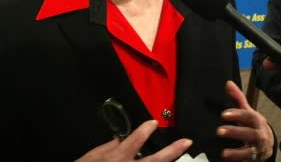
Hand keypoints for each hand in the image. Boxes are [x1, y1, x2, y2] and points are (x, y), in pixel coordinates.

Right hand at [75, 119, 192, 161]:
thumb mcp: (94, 155)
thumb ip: (110, 146)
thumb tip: (122, 138)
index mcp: (117, 158)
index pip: (135, 141)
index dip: (145, 130)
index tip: (154, 122)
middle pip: (155, 161)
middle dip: (172, 151)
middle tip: (187, 142)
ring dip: (169, 161)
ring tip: (183, 152)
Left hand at [217, 80, 273, 161]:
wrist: (267, 144)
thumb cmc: (252, 125)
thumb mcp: (246, 112)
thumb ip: (237, 98)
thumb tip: (228, 83)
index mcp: (257, 121)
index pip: (249, 116)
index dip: (237, 115)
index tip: (223, 114)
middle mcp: (260, 136)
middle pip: (250, 134)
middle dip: (235, 132)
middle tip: (219, 131)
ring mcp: (258, 150)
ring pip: (250, 152)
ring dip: (237, 153)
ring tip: (225, 153)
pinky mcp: (254, 160)